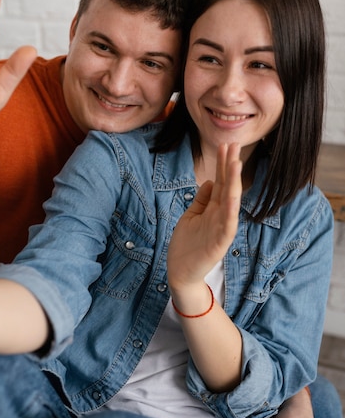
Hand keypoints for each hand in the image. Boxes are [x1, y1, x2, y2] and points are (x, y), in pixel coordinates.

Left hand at [167, 143, 241, 288]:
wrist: (182, 273)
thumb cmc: (187, 245)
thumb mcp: (192, 216)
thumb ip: (202, 200)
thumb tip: (209, 180)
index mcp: (213, 209)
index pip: (220, 182)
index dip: (223, 164)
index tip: (226, 145)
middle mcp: (220, 216)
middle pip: (226, 186)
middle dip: (230, 166)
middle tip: (234, 144)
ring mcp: (221, 229)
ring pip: (230, 202)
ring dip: (233, 183)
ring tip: (236, 163)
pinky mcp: (219, 243)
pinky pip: (227, 225)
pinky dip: (230, 211)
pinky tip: (232, 197)